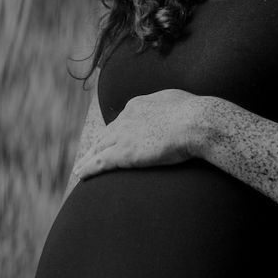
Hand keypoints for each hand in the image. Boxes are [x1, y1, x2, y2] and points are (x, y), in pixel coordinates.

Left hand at [70, 90, 215, 182]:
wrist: (197, 122)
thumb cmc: (197, 114)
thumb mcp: (179, 102)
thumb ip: (169, 106)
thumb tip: (174, 110)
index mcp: (138, 105)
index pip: (122, 120)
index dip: (115, 131)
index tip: (112, 139)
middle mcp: (126, 118)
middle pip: (106, 134)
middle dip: (97, 145)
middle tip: (89, 155)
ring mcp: (123, 135)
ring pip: (99, 149)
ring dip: (88, 159)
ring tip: (81, 168)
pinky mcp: (124, 153)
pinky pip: (100, 162)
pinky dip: (88, 169)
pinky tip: (80, 175)